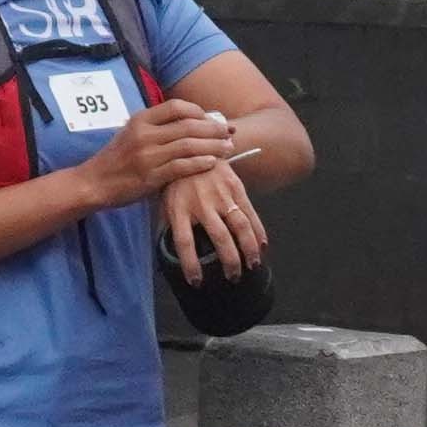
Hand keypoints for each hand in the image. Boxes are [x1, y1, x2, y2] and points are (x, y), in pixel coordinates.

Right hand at [79, 101, 247, 212]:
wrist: (94, 182)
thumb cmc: (116, 159)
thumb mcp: (131, 133)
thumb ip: (155, 127)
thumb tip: (187, 122)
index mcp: (140, 119)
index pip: (176, 106)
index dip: (198, 111)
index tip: (211, 119)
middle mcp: (144, 134)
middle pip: (188, 125)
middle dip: (213, 128)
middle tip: (229, 132)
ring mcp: (147, 155)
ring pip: (188, 145)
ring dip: (212, 146)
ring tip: (228, 148)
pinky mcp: (150, 176)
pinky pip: (181, 166)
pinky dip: (199, 163)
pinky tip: (212, 162)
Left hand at [156, 163, 269, 280]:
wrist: (192, 144)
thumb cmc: (176, 179)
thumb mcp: (164, 199)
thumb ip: (168, 224)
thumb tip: (166, 252)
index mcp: (178, 208)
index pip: (183, 242)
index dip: (190, 264)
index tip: (196, 281)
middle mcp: (201, 203)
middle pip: (218, 237)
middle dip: (229, 261)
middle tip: (233, 277)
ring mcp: (220, 195)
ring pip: (239, 226)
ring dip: (248, 248)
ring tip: (253, 265)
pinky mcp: (235, 187)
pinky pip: (250, 212)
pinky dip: (258, 231)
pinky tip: (262, 246)